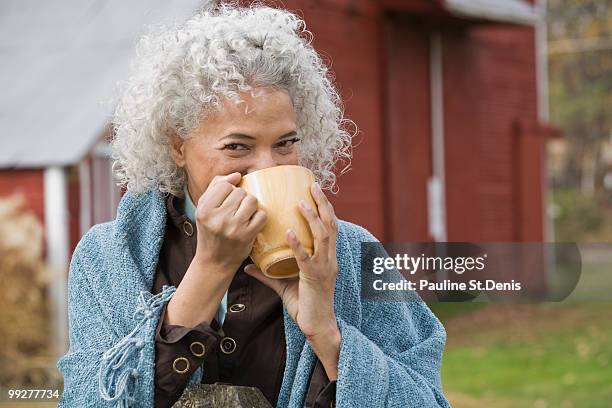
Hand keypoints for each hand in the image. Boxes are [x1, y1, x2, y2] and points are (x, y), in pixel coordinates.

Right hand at [194, 172, 266, 272]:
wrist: (214, 261)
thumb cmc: (210, 230)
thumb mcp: (204, 208)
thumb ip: (216, 186)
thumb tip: (237, 175)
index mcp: (204, 210)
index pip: (225, 185)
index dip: (229, 190)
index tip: (226, 201)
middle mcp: (217, 219)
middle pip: (240, 192)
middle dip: (240, 198)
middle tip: (235, 211)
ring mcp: (233, 228)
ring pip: (252, 201)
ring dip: (251, 206)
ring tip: (244, 214)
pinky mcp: (247, 236)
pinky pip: (262, 215)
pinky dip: (259, 217)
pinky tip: (251, 223)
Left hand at [244, 181, 340, 378]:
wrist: (317, 326)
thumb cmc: (304, 304)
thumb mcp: (284, 285)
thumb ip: (268, 274)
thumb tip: (248, 267)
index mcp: (326, 257)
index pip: (329, 227)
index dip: (325, 208)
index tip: (315, 190)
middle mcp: (329, 258)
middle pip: (330, 225)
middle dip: (323, 204)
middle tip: (314, 185)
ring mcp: (324, 267)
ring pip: (323, 236)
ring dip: (312, 218)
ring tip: (301, 202)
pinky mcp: (315, 278)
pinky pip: (307, 258)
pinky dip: (298, 244)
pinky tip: (289, 233)